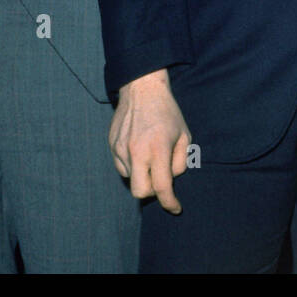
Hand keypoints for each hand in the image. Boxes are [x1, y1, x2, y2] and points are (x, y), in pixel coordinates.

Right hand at [108, 68, 191, 212]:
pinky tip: (140, 152)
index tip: (175, 207)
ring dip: (143, 175)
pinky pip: (122, 167)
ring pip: (131, 179)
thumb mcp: (184, 134)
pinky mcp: (112, 145)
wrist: (142, 88)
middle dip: (153, 192)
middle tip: (161, 180)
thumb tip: (170, 179)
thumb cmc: (167, 112)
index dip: (170, 203)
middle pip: (140, 192)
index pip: (162, 187)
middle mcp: (136, 151)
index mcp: (158, 148)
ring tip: (151, 156)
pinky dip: (133, 167)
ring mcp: (121, 148)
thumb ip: (180, 161)